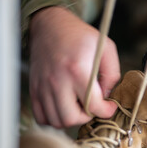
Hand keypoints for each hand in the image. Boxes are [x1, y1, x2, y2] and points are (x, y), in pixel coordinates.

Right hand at [29, 7, 119, 127]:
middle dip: (87, 117)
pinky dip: (54, 118)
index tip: (110, 106)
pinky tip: (64, 107)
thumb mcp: (106, 47)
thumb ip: (112, 74)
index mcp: (77, 70)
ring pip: (56, 121)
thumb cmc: (80, 36)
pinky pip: (41, 116)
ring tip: (79, 105)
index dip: (107, 111)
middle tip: (93, 106)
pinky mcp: (34, 88)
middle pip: (71, 118)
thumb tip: (106, 96)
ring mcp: (43, 86)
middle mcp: (57, 80)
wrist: (50, 25)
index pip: (93, 105)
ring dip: (71, 118)